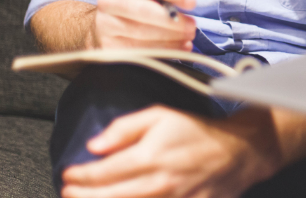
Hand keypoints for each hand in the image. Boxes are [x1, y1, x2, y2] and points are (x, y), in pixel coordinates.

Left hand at [60, 105, 280, 197]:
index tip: (68, 174)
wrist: (238, 151)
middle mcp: (158, 183)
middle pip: (109, 197)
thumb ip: (124, 128)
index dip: (80, 176)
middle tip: (68, 193)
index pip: (103, 173)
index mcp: (150, 157)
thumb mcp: (160, 115)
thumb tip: (94, 145)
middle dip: (83, 196)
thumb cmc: (197, 131)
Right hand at [91, 0, 196, 49]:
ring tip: (188, 38)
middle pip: (143, 11)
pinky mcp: (109, 48)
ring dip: (171, 38)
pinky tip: (178, 48)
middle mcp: (110, 2)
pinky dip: (163, 51)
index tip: (192, 3)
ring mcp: (107, 26)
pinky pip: (140, 51)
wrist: (106, 25)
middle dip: (172, 20)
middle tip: (192, 27)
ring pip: (142, 34)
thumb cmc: (136, 3)